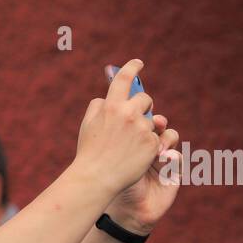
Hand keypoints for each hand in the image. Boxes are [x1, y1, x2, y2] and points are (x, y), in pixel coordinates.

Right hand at [71, 58, 158, 196]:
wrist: (97, 179)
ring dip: (144, 129)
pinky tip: (135, 156)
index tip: (138, 63)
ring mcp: (142, 129)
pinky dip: (148, 146)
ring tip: (128, 146)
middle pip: (145, 99)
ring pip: (151, 121)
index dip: (131, 68)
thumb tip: (107, 97)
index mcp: (111, 106)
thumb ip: (97, 106)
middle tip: (137, 116)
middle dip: (143, 106)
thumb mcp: (87, 125)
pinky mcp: (152, 144)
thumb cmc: (89, 153)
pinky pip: (155, 138)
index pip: (124, 79)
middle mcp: (128, 114)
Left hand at [104, 114, 181, 234]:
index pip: (141, 121)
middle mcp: (148, 147)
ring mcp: (162, 158)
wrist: (124, 212)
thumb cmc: (115, 186)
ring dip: (167, 138)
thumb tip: (110, 112)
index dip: (143, 114)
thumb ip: (115, 141)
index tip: (142, 110)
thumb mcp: (112, 162)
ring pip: (171, 137)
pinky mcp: (174, 172)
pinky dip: (173, 156)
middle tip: (155, 123)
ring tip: (157, 147)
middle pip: (158, 125)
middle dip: (158, 122)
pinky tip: (166, 159)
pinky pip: (179, 158)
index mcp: (132, 141)